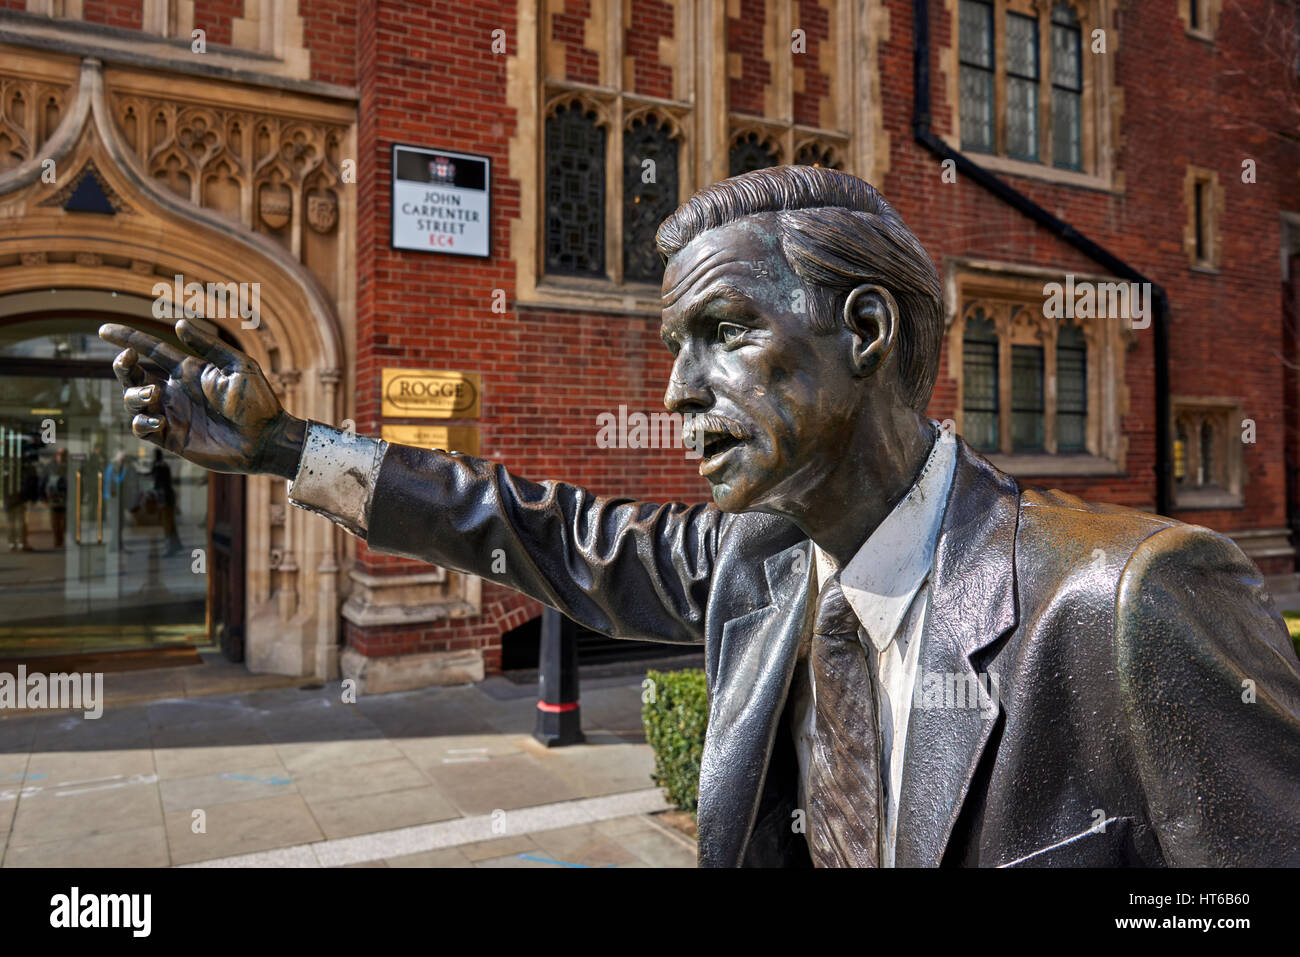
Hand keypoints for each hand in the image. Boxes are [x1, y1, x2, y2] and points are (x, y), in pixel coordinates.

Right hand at [99, 319, 305, 476]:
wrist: (266, 439)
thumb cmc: (258, 401)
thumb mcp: (237, 366)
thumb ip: (208, 347)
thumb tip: (178, 324)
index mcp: (188, 371)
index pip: (150, 350)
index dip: (127, 339)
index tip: (104, 330)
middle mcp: (175, 391)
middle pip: (133, 376)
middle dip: (122, 366)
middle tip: (129, 360)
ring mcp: (172, 415)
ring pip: (132, 402)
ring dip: (133, 394)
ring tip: (153, 393)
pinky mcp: (173, 439)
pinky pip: (143, 429)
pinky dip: (141, 423)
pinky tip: (157, 420)